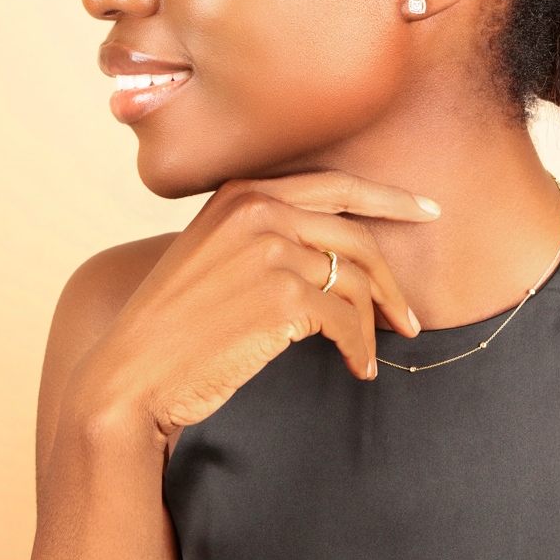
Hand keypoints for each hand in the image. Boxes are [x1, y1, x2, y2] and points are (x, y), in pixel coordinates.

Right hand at [63, 171, 438, 442]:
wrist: (131, 375)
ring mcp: (270, 251)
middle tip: (410, 316)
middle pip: (357, 235)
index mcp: (243, 192)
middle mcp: (258, 210)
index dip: (390, 198)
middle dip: (391, 280)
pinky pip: (347, 321)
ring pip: (355, 281)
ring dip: (374, 323)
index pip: (336, 184)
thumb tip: (335, 252)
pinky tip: (358, 368)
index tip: (427, 210)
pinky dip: (360, 347)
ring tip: (374, 351)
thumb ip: (265, 234)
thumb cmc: (176, 325)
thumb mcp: (214, 254)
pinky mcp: (281, 298)